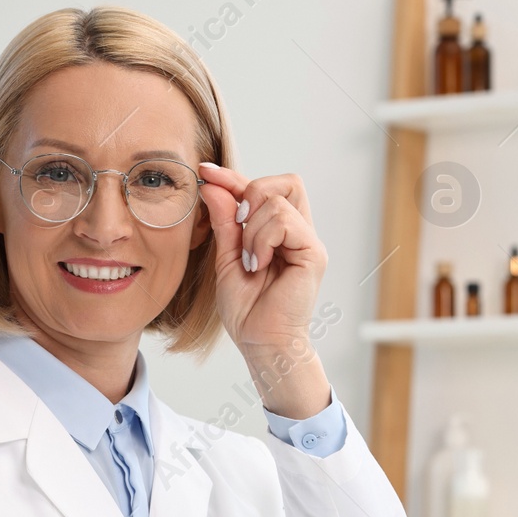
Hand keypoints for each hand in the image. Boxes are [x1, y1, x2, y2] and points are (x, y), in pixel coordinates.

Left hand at [199, 164, 332, 418]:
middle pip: (287, 181)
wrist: (260, 342)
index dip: (234, 177)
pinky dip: (262, 239)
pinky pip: (285, 221)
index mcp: (280, 232)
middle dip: (252, 191)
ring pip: (278, 200)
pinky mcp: (313, 254)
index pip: (264, 188)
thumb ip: (223, 221)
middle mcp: (298, 232)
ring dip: (251, 229)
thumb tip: (212, 185)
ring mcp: (308, 242)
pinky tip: (257, 264)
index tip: (205, 173)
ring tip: (249, 260)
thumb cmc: (247, 309)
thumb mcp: (226, 257)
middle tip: (236, 224)